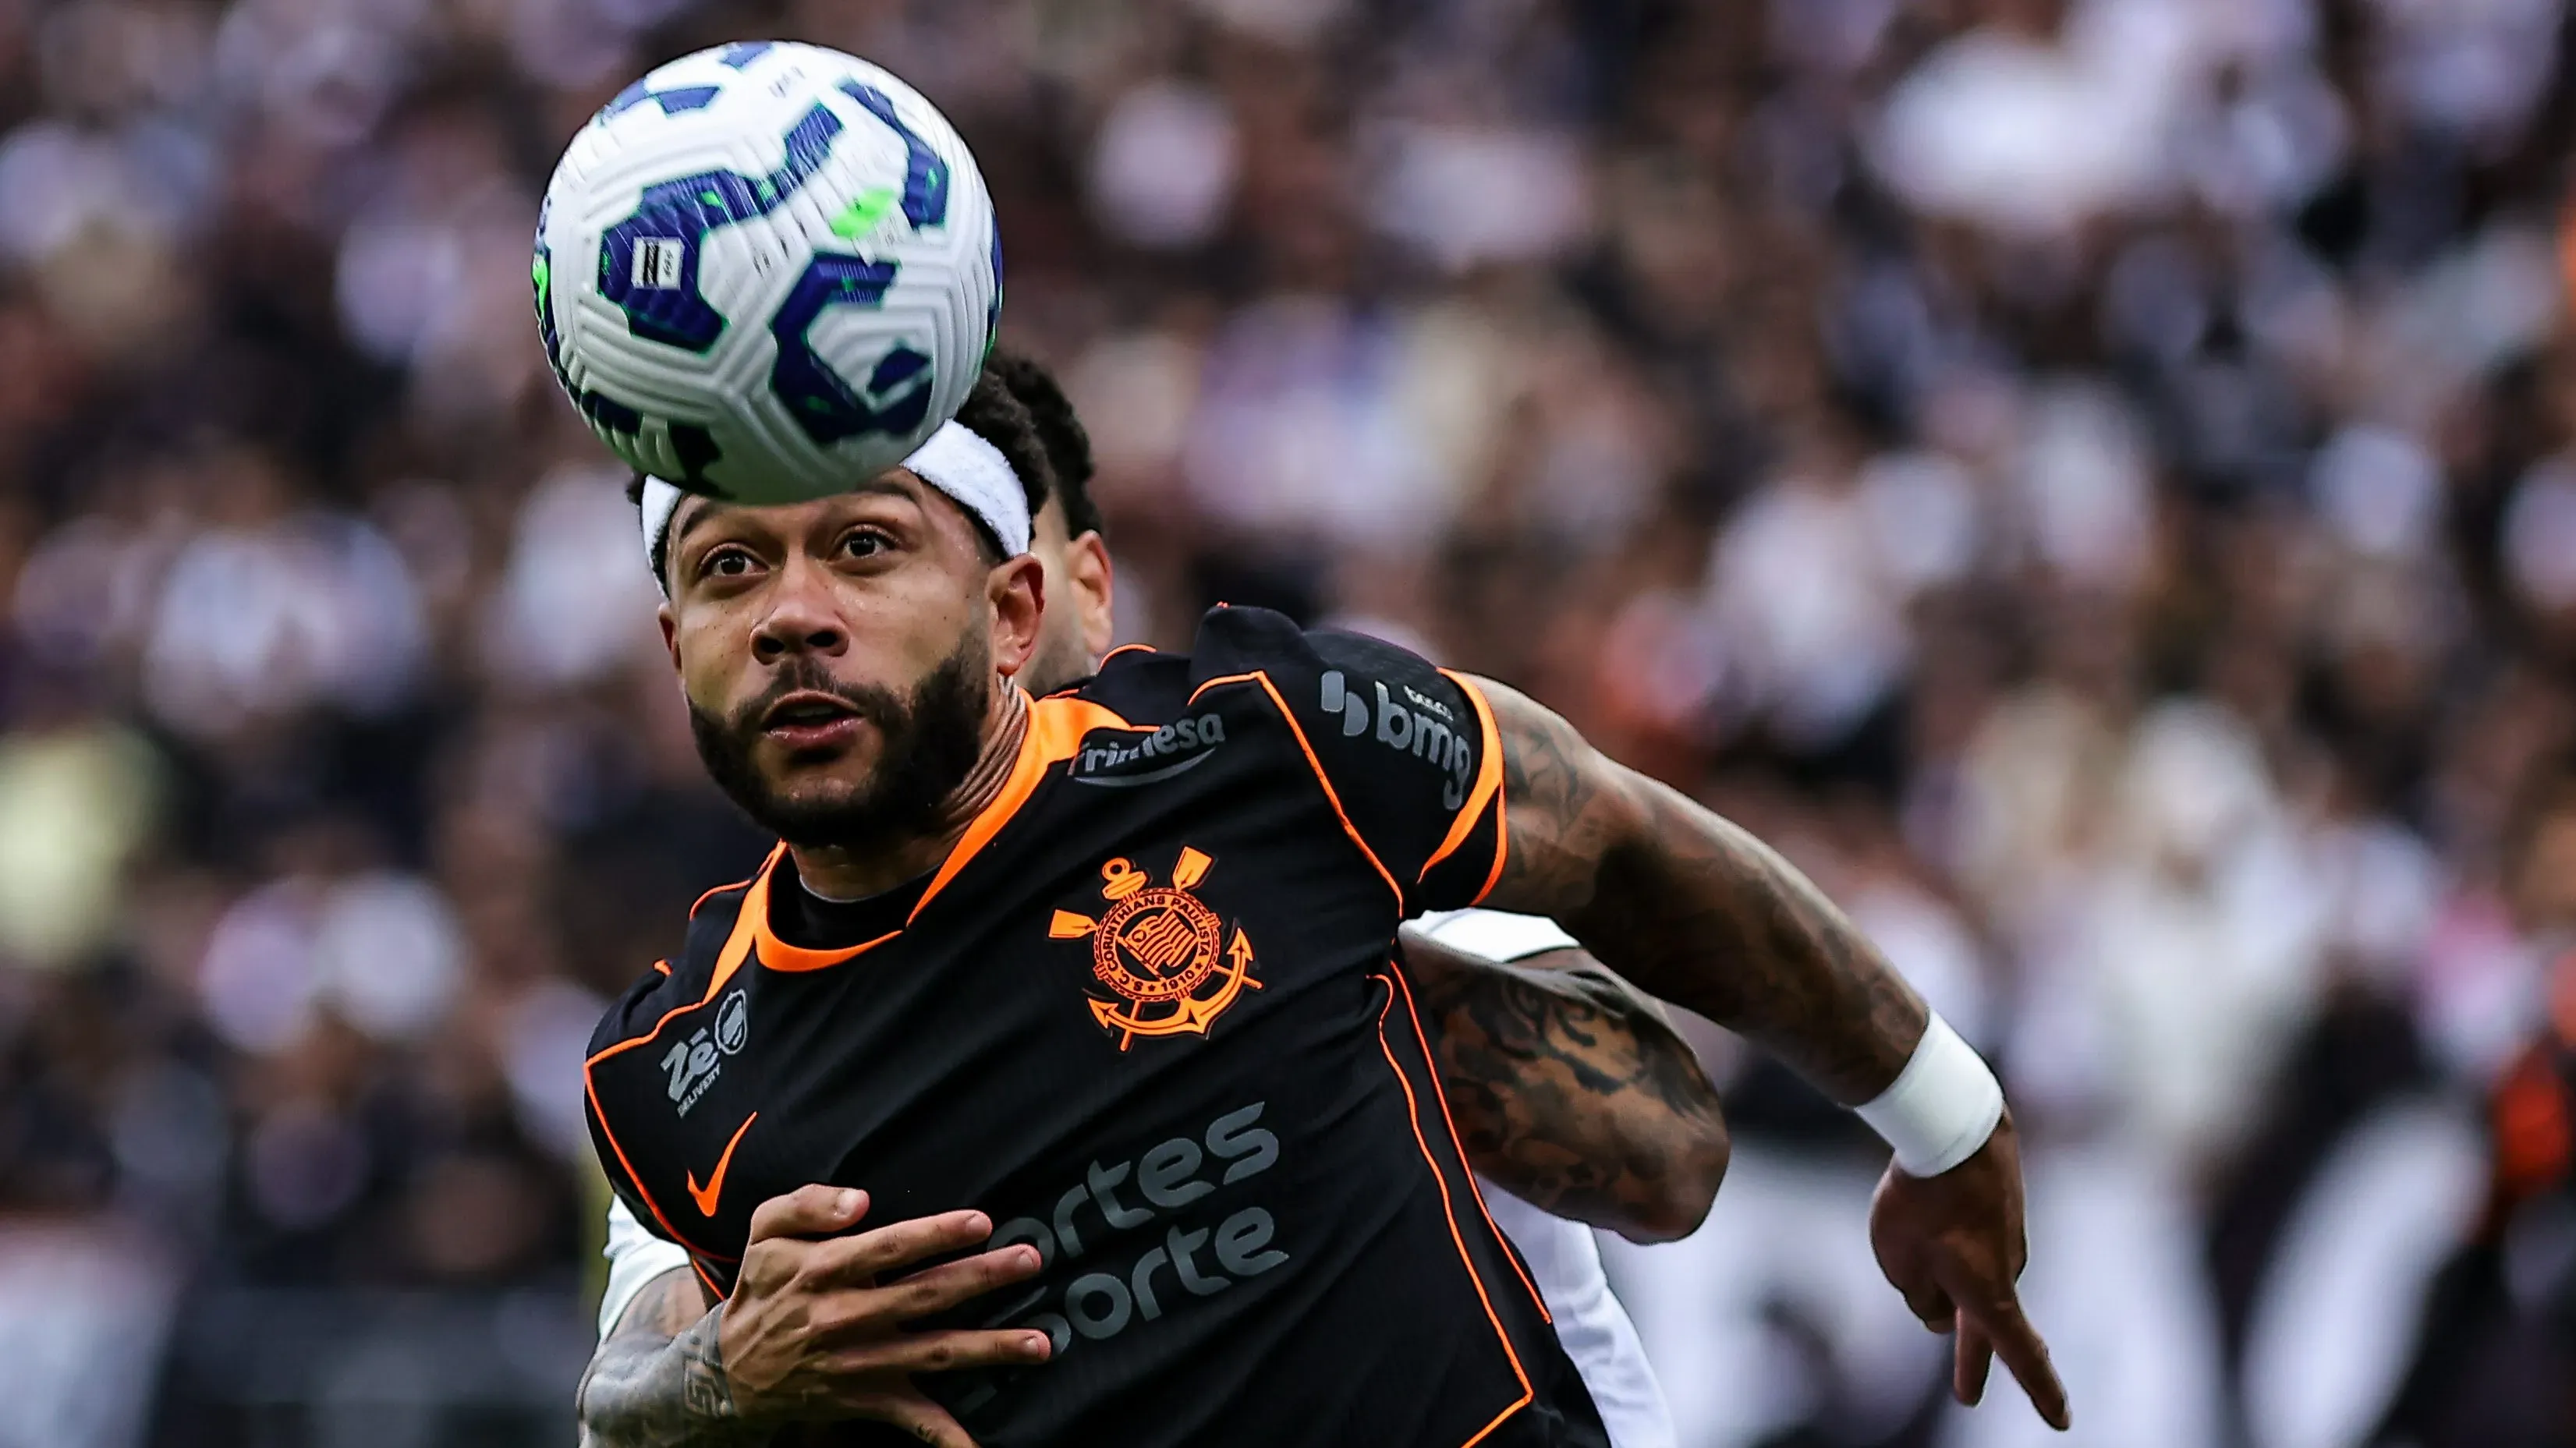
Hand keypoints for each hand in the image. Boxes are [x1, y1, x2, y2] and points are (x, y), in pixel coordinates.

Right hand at [716, 1183, 1052, 1444]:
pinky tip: (983, 1446)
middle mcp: (846, 1319)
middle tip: (1030, 1260)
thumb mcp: (766, 1233)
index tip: (980, 1222)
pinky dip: (947, 1437)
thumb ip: (807, 1203)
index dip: (934, 1236)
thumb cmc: (763, 1288)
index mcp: (823, 1272)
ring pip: (933, 1355)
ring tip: (1041, 1343)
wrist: (731, 1369)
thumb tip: (859, 1200)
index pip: (887, 1249)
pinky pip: (912, 1420)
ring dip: (989, 1349)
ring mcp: (860, 1363)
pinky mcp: (867, 1399)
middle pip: (923, 1296)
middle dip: (981, 1279)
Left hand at [1868, 1110, 2069, 1429]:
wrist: (1954, 1125)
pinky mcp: (2002, 1210)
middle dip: (1973, 1359)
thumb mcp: (1898, 1261)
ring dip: (1942, 1273)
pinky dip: (1945, 1236)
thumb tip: (1939, 1311)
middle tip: (1966, 1395)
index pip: (2021, 1354)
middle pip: (1988, 1325)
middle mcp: (2008, 1270)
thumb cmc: (1921, 1199)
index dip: (2041, 1391)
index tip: (2062, 1421)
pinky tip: (1925, 1209)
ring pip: (1968, 1273)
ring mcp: (2008, 1238)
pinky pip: (1967, 1238)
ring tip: (1910, 1233)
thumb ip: (1919, 1297)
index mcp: (1989, 1294)